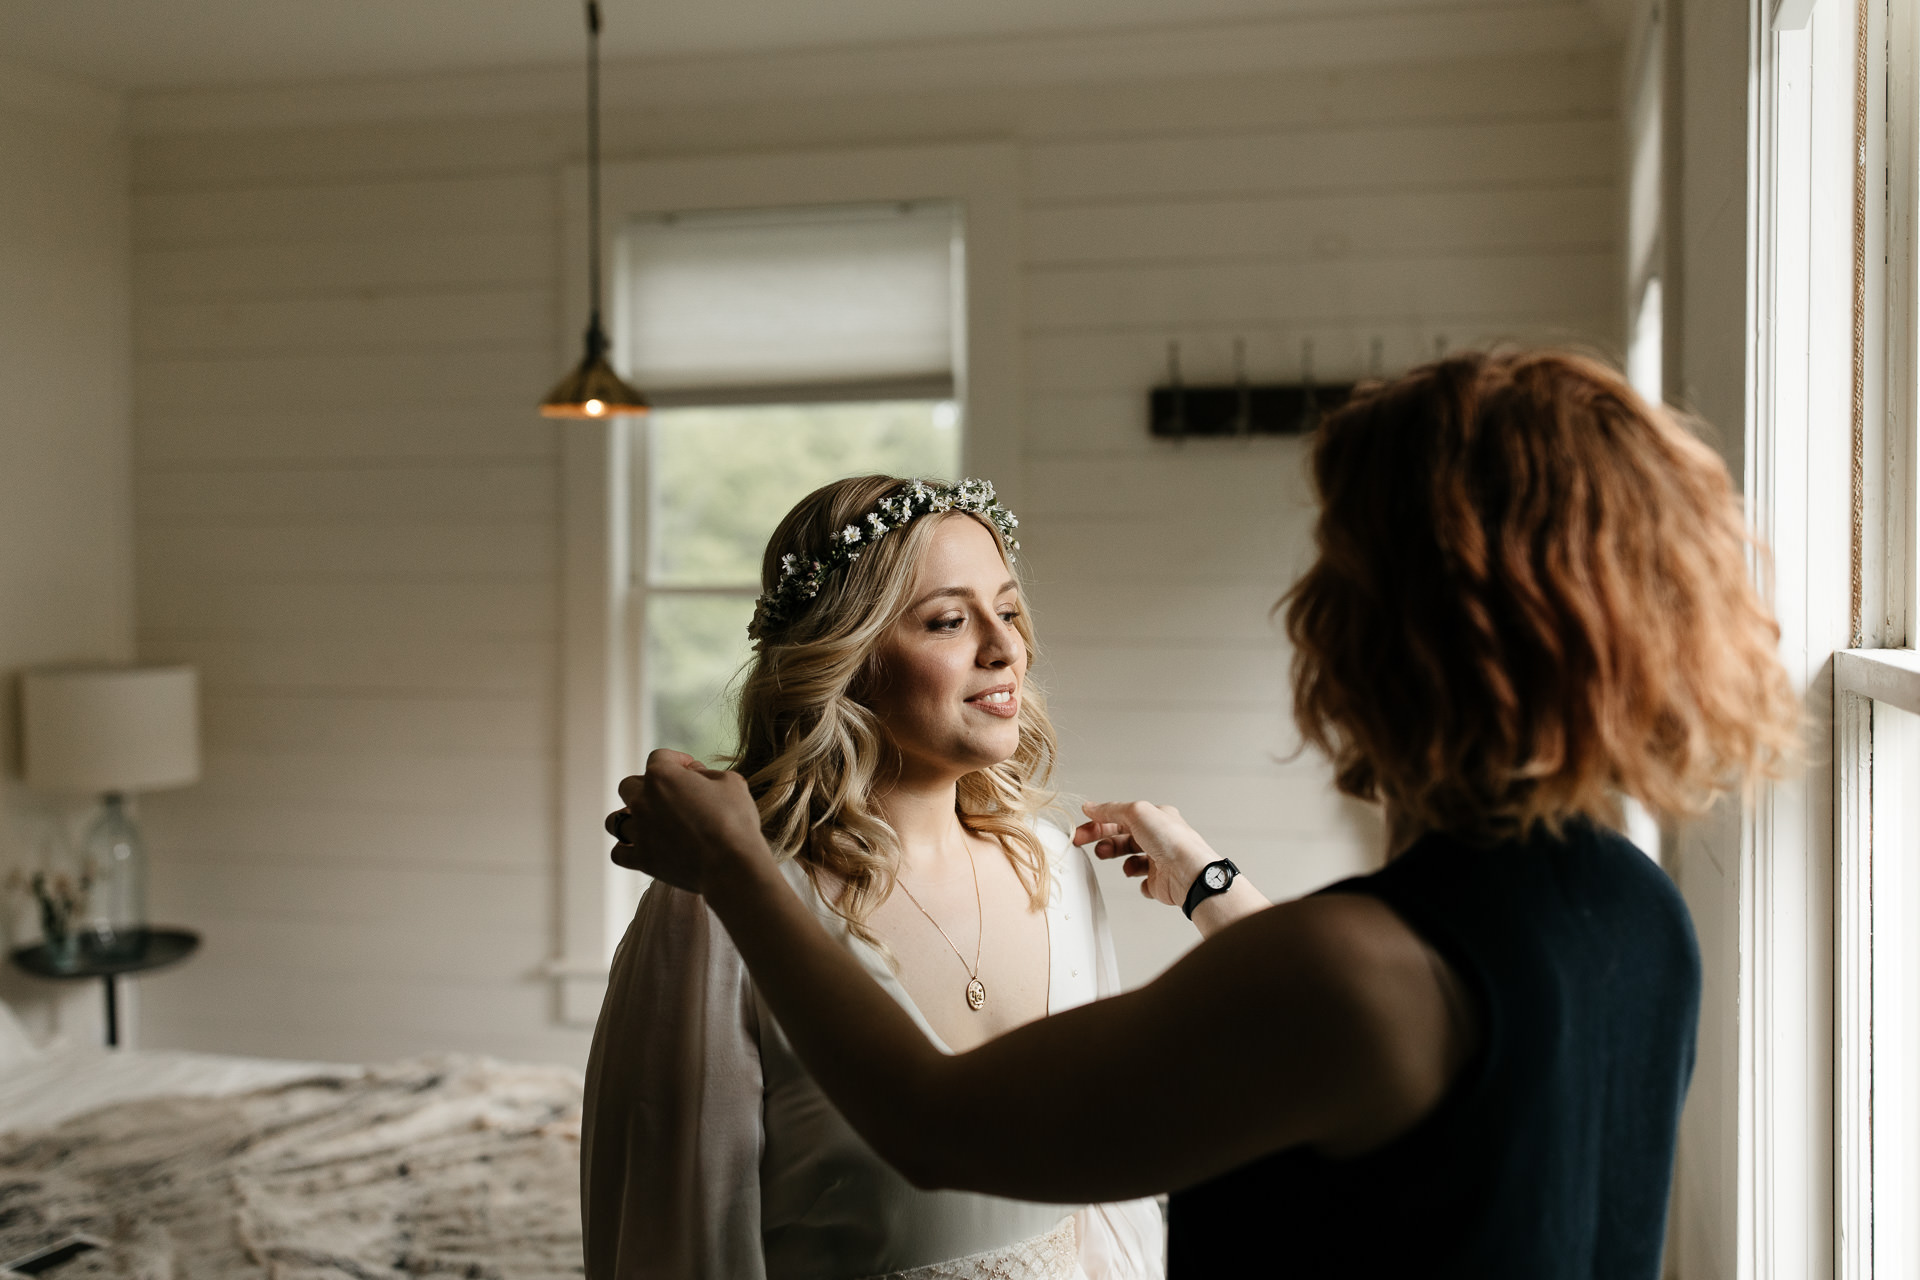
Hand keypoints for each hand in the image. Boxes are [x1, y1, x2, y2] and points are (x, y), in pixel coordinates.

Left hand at [606, 749, 769, 896]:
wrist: (731, 865)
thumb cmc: (735, 820)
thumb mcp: (731, 782)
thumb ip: (708, 774)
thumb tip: (696, 777)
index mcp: (662, 776)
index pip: (660, 757)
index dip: (678, 761)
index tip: (692, 771)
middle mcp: (643, 802)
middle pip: (628, 785)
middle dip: (647, 786)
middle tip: (669, 797)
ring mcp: (639, 833)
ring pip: (615, 820)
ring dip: (628, 817)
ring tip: (646, 822)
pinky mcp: (642, 860)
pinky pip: (619, 853)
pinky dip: (626, 849)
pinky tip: (640, 848)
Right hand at [1074, 800, 1221, 908]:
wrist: (1189, 874)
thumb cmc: (1172, 841)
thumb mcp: (1136, 813)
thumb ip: (1111, 809)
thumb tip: (1091, 806)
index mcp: (1156, 818)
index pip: (1121, 817)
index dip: (1099, 822)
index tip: (1082, 828)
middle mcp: (1159, 838)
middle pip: (1124, 837)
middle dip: (1105, 841)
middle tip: (1088, 846)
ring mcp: (1160, 860)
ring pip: (1132, 859)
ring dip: (1121, 861)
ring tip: (1122, 866)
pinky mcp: (1161, 882)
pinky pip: (1144, 882)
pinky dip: (1139, 881)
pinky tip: (1142, 879)